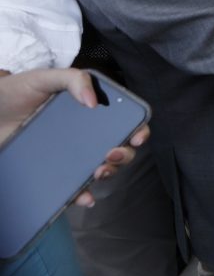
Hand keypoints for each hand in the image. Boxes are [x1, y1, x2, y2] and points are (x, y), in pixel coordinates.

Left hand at [0, 68, 149, 207]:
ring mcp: (70, 154)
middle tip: (110, 155)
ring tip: (98, 172)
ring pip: (101, 168)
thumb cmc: (14, 92)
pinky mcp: (53, 171)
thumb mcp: (43, 77)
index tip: (137, 136)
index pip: (123, 120)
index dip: (138, 129)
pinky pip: (73, 186)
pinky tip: (85, 197)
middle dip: (124, 155)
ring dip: (108, 174)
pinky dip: (83, 195)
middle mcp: (85, 134)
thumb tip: (94, 102)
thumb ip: (72, 79)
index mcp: (89, 110)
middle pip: (118, 147)